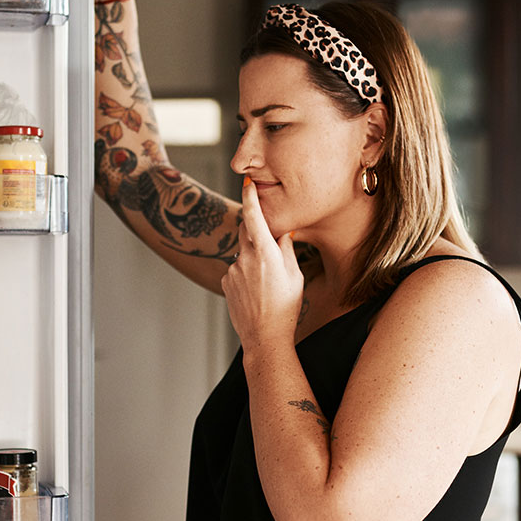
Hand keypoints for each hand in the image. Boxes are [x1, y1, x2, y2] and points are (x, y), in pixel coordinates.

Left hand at [222, 180, 303, 353]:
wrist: (264, 338)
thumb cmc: (286, 307)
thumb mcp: (295, 276)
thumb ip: (286, 249)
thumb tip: (282, 231)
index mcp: (265, 254)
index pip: (254, 217)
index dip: (250, 197)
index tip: (247, 182)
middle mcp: (246, 258)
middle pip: (247, 232)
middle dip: (256, 232)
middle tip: (270, 247)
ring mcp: (233, 271)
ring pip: (243, 253)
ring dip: (254, 259)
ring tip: (267, 284)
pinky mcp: (226, 282)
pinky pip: (237, 269)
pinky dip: (246, 274)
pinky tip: (256, 292)